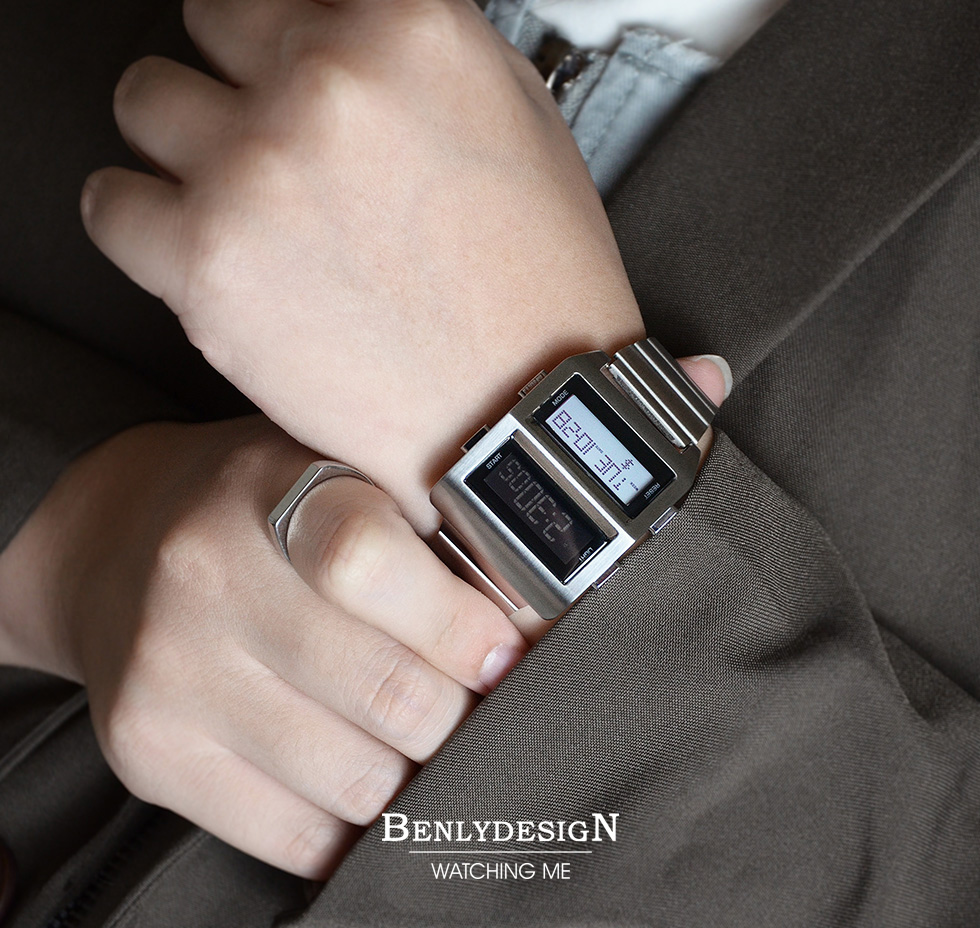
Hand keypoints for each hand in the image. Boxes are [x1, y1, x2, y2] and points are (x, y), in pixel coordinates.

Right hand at [0, 416, 526, 876]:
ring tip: (420, 735)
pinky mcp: (148, 754)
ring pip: (356, 781)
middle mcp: (205, 578)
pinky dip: (357, 827)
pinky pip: (296, 838)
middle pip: (386, 694)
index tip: (504, 655)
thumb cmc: (263, 506)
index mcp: (270, 490)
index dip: (462, 627)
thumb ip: (427, 527)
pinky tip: (369, 774)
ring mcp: (168, 674)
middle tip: (472, 701)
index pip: (373, 567)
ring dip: (414, 773)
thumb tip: (535, 624)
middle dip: (458, 714)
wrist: (117, 539)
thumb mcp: (339, 467)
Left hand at [81, 0, 652, 532]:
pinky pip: (107, 202)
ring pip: (144, 98)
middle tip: (283, 136)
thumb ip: (408, 14)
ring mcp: (257, 170)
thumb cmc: (530, 271)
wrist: (518, 409)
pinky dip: (148, 224)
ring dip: (188, 142)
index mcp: (411, 28)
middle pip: (207, 8)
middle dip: (238, 64)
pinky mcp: (206, 265)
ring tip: (257, 206)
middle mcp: (327, 81)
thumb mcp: (512, 108)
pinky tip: (216, 254)